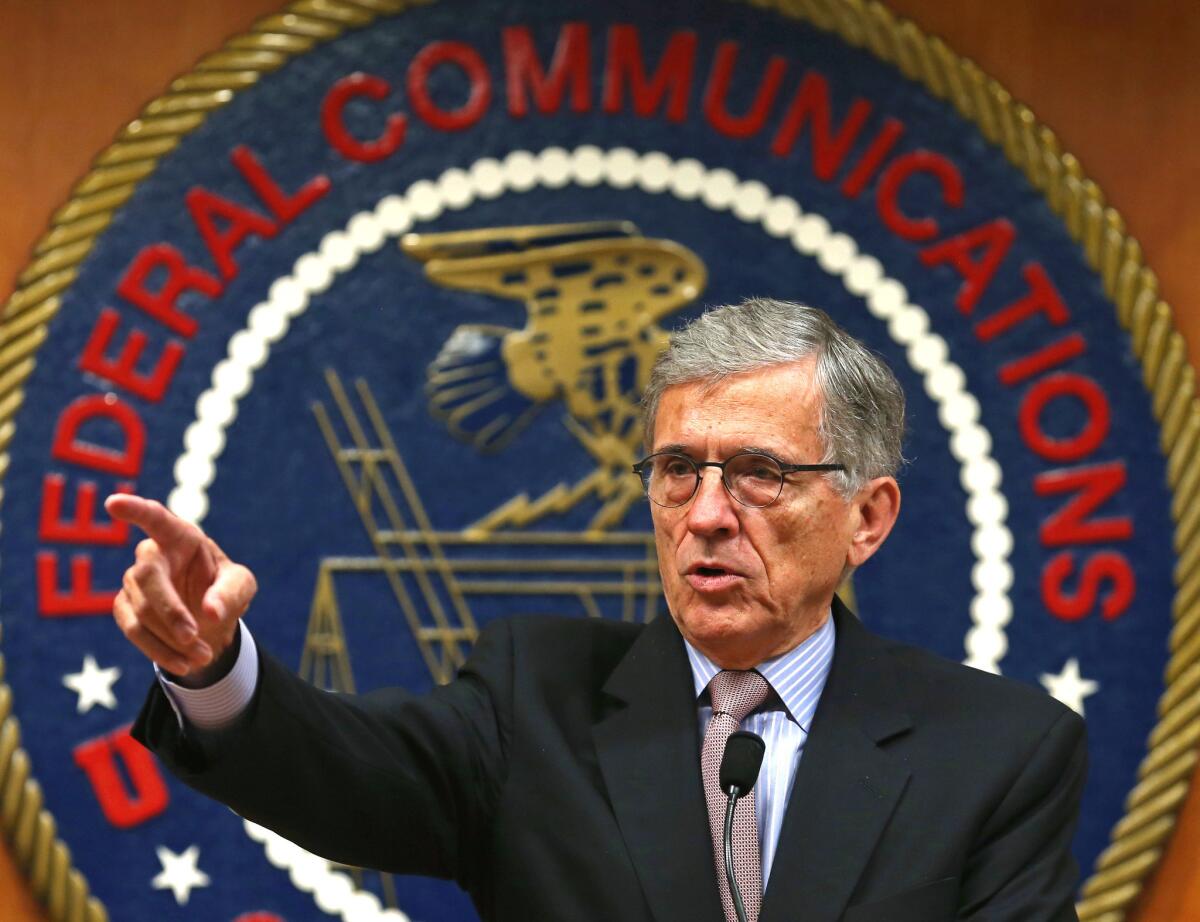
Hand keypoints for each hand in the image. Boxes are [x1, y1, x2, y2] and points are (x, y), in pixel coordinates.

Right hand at [105, 494, 256, 686]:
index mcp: (181, 537)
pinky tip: (184, 664)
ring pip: (141, 611)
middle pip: (147, 577)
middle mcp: (152, 555)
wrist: (209, 620)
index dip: (135, 510)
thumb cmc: (225, 589)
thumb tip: (209, 612)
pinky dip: (160, 651)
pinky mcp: (124, 608)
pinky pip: (134, 631)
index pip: (155, 518)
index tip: (113, 503)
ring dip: (172, 639)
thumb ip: (231, 594)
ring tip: (203, 656)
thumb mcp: (241, 587)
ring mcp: (133, 582)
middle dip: (169, 610)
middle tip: (194, 637)